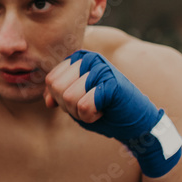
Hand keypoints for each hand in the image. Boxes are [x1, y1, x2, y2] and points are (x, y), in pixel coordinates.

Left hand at [44, 50, 181, 177]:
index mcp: (78, 59)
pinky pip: (84, 105)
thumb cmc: (104, 113)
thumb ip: (58, 96)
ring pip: (69, 97)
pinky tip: (105, 110)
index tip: (80, 101)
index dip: (61, 100)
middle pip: (56, 87)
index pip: (51, 81)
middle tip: (90, 106)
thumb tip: (47, 100)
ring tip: (98, 107)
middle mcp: (89, 57)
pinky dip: (91, 116)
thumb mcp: (75, 104)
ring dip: (81, 112)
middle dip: (69, 106)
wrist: (134, 124)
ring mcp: (101, 67)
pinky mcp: (112, 81)